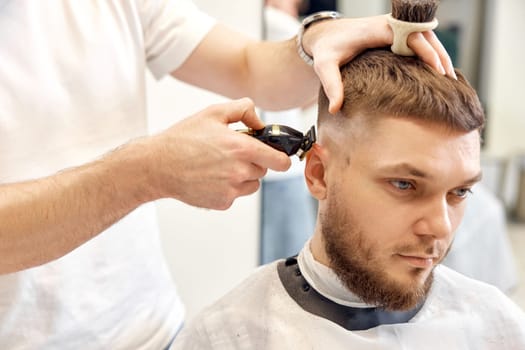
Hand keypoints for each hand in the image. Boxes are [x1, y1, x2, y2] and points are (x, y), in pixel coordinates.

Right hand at [148, 98, 290, 209]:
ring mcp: (231, 189)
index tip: (278, 156)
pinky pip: (235, 195)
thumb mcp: (213, 113)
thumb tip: (260, 122)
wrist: (157, 165)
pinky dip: (228, 188)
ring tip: (219, 166)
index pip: (280, 161)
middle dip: (254, 162)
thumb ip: (243, 110)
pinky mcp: (222, 203)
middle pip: (263, 171)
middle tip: (232, 154)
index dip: (281, 158)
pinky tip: (210, 178)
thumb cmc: (183, 138)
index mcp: (242, 148)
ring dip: (243, 176)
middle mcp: (240, 171)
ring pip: (251, 185)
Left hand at [302, 14, 454, 113]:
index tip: (438, 72)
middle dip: (439, 56)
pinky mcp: (396, 33)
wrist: (325, 35)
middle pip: (425, 35)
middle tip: (450, 81)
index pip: (412, 36)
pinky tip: (437, 72)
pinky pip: (419, 39)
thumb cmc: (326, 49)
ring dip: (439, 55)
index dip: (428, 52)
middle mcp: (390, 24)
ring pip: (426, 36)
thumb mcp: (325, 66)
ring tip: (449, 79)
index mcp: (378, 28)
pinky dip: (431, 53)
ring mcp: (395, 26)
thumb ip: (332, 86)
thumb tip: (335, 109)